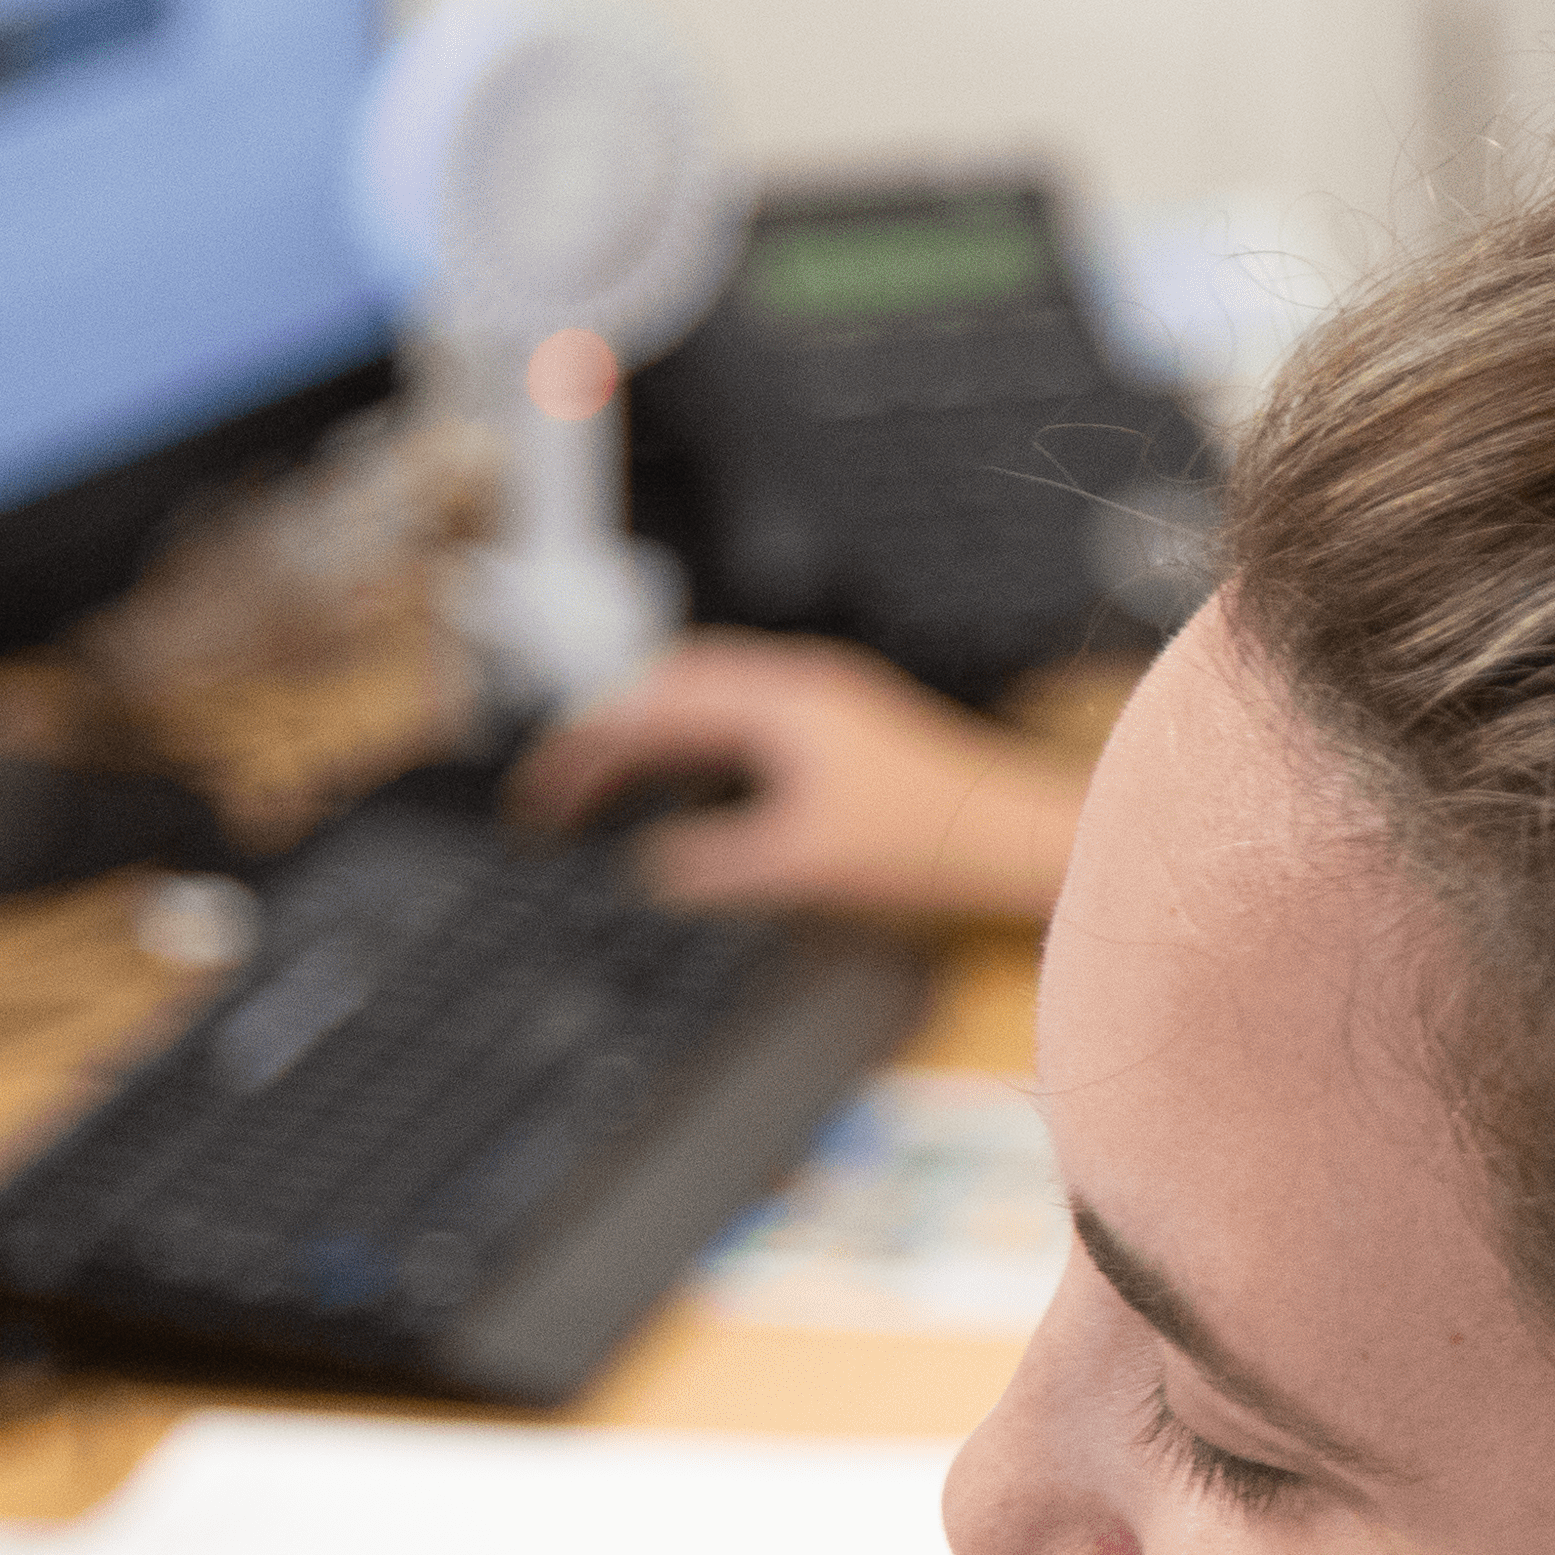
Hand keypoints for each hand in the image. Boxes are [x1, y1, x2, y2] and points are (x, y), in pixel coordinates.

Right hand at [511, 634, 1085, 919]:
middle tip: (559, 785)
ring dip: (649, 736)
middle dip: (605, 732)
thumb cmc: (928, 842)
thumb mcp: (801, 866)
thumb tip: (652, 869)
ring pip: (707, 701)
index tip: (540, 794)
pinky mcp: (842, 732)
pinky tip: (687, 792)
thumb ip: (716, 867)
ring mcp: (822, 704)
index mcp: (777, 700)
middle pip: (669, 687)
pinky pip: (743, 722)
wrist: (1015, 837)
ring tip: (602, 784)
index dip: (584, 749)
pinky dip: (695, 751)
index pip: (651, 708)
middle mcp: (797, 684)